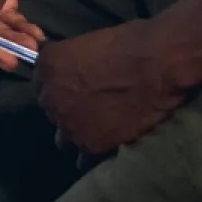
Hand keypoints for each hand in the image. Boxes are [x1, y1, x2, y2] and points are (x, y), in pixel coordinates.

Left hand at [35, 17, 201, 155]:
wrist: (158, 66)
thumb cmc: (131, 44)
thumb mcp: (89, 41)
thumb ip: (72, 61)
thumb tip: (75, 72)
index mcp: (47, 67)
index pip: (42, 85)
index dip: (63, 88)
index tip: (78, 89)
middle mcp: (50, 98)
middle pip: (53, 112)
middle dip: (70, 110)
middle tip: (94, 108)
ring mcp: (68, 125)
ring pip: (65, 139)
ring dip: (78, 134)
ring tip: (101, 130)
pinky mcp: (90, 146)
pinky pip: (84, 160)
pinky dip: (94, 155)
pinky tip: (109, 146)